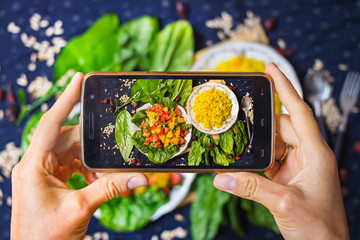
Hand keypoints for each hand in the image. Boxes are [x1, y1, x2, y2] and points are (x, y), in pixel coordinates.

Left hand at [11, 73, 147, 239]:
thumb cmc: (46, 237)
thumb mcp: (81, 208)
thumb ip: (111, 189)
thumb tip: (141, 177)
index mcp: (33, 165)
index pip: (50, 123)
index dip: (65, 98)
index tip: (79, 78)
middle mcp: (35, 164)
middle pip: (68, 139)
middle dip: (92, 144)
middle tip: (113, 144)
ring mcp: (43, 173)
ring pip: (72, 152)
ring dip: (92, 160)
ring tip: (107, 170)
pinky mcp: (51, 181)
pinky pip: (72, 165)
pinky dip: (88, 169)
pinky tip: (99, 178)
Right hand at [214, 63, 348, 238]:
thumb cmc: (319, 229)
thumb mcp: (284, 204)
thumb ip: (251, 188)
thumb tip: (222, 177)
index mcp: (316, 154)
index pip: (299, 111)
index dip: (285, 88)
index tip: (271, 69)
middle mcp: (307, 155)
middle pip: (281, 128)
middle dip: (260, 126)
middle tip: (240, 120)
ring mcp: (297, 167)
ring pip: (273, 144)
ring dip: (257, 145)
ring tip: (238, 144)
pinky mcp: (287, 178)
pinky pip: (269, 160)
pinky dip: (256, 160)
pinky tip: (244, 163)